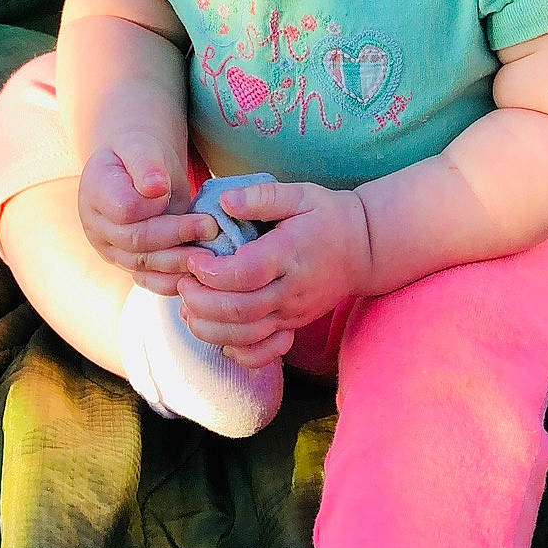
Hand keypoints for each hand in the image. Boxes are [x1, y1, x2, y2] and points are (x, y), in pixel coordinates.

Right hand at [78, 141, 217, 292]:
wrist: (135, 168)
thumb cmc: (140, 153)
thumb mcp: (141, 146)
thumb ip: (146, 164)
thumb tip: (155, 188)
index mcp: (96, 192)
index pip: (125, 210)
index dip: (153, 205)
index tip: (174, 192)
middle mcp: (98, 227)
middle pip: (136, 241)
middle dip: (175, 235)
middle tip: (210, 227)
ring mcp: (112, 250)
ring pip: (143, 265)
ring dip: (178, 263)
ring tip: (209, 255)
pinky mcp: (130, 265)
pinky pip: (149, 280)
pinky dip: (173, 281)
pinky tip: (197, 275)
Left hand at [177, 180, 373, 367]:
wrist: (364, 248)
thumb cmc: (326, 216)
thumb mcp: (300, 195)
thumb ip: (262, 197)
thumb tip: (224, 202)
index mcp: (290, 254)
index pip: (245, 273)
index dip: (212, 272)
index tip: (194, 259)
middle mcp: (291, 290)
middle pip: (240, 311)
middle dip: (201, 302)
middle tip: (183, 284)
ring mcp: (293, 312)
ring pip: (246, 336)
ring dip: (210, 329)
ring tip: (189, 308)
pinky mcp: (293, 325)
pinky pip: (265, 352)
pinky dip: (238, 352)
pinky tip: (219, 336)